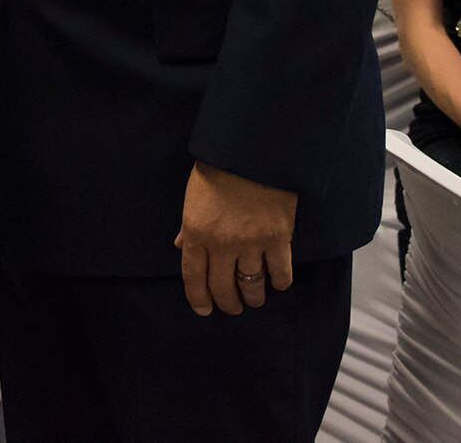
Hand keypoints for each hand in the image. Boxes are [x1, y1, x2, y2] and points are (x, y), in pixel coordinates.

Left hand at [174, 161, 296, 316]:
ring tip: (253, 300)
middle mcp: (222, 243)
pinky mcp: (278, 238)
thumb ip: (188, 226)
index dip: (198, 298)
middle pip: (222, 287)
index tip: (204, 310)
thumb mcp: (194, 196)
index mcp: (196, 232)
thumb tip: (181, 246)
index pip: (193, 276)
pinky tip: (277, 283)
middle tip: (231, 307)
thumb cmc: (218, 168)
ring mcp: (251, 242)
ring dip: (252, 298)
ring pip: (251, 285)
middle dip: (226, 303)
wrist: (252, 150)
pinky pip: (280, 271)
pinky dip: (279, 282)